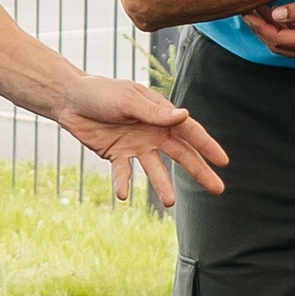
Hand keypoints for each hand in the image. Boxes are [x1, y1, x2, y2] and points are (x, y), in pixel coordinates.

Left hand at [46, 75, 226, 207]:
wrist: (70, 99)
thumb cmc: (102, 92)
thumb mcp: (129, 100)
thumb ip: (155, 113)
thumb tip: (184, 116)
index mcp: (161, 114)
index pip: (190, 132)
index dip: (207, 146)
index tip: (223, 161)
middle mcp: (153, 132)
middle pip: (182, 155)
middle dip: (200, 171)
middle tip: (218, 190)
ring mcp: (136, 145)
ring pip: (155, 169)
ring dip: (162, 185)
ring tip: (171, 202)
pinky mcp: (116, 155)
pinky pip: (123, 172)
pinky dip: (124, 183)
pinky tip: (123, 195)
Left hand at [246, 0, 294, 63]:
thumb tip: (275, 13)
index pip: (278, 39)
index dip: (260, 26)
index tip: (248, 12)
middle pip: (278, 47)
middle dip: (262, 30)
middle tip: (251, 11)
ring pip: (287, 48)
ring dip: (273, 32)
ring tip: (263, 12)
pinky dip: (287, 34)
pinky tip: (283, 18)